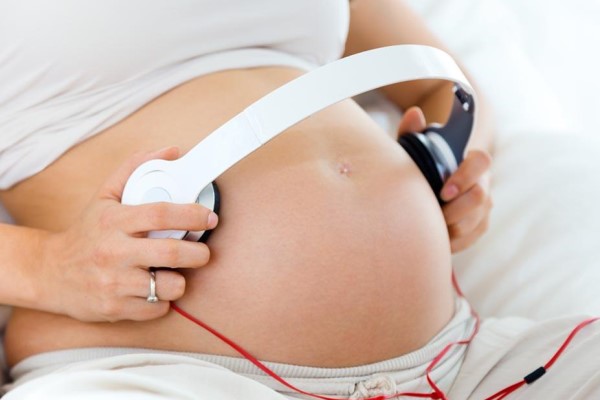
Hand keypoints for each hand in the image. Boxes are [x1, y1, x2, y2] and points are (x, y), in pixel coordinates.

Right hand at [38, 147, 218, 321]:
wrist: (50, 273)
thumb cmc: (87, 233)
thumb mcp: (106, 195)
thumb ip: (136, 168)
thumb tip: (173, 151)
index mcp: (114, 221)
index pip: (161, 214)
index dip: (192, 215)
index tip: (209, 217)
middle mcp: (113, 252)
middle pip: (171, 253)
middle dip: (198, 253)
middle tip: (202, 252)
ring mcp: (113, 283)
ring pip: (168, 286)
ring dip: (181, 280)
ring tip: (174, 273)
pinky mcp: (114, 309)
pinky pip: (157, 308)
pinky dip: (163, 300)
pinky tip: (154, 289)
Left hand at [398, 107, 492, 252]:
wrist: (425, 192)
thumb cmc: (418, 167)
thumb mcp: (410, 150)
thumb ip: (411, 133)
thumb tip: (414, 113)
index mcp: (469, 162)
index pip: (481, 161)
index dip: (465, 177)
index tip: (443, 192)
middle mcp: (483, 183)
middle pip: (481, 198)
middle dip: (455, 210)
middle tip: (432, 215)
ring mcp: (484, 207)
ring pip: (475, 222)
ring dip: (451, 227)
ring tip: (430, 226)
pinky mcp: (479, 227)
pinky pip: (470, 239)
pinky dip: (452, 241)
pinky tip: (436, 237)